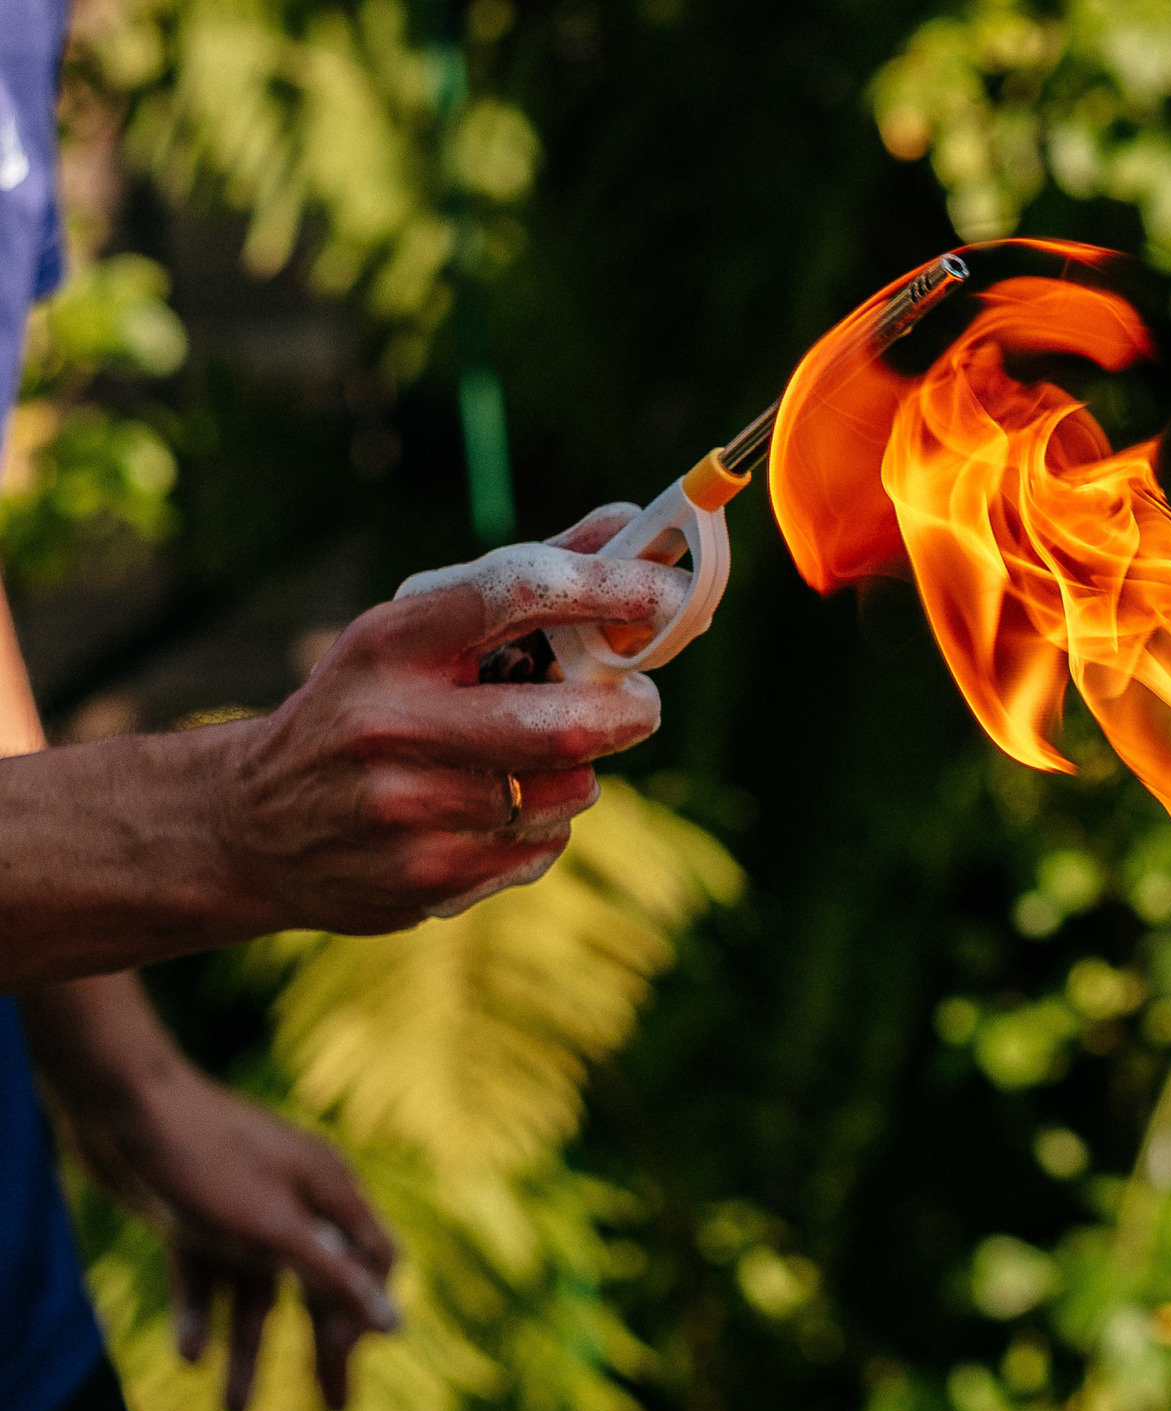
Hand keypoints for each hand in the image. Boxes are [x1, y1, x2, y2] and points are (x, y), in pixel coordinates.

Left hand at [83, 1060, 398, 1410]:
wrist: (120, 1105)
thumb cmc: (206, 1161)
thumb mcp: (274, 1230)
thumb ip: (335, 1277)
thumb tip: (396, 1325)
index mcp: (332, 1193)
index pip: (372, 1266)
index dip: (363, 1317)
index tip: (342, 1365)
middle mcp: (297, 1202)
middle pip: (321, 1287)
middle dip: (322, 1349)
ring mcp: (245, 1210)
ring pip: (258, 1292)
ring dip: (248, 1349)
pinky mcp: (197, 1217)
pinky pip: (209, 1277)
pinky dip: (201, 1313)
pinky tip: (189, 1356)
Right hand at [210, 504, 688, 933]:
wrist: (251, 824)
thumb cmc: (366, 705)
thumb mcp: (415, 633)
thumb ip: (527, 581)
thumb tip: (629, 520)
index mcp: (391, 642)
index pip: (517, 592)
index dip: (608, 587)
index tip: (666, 589)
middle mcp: (393, 724)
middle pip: (564, 725)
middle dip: (628, 711)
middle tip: (641, 701)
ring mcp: (409, 809)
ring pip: (565, 791)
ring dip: (577, 774)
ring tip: (532, 762)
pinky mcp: (428, 878)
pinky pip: (541, 847)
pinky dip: (542, 826)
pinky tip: (491, 814)